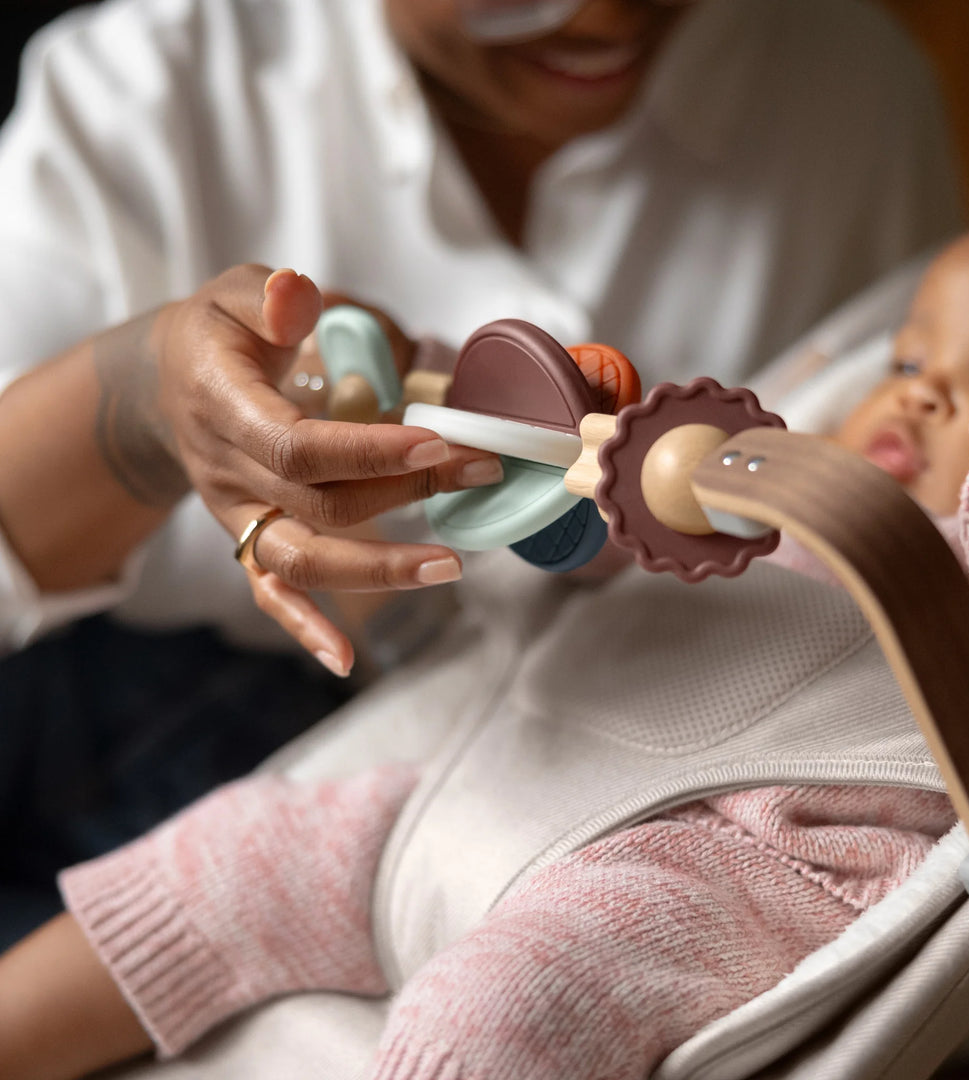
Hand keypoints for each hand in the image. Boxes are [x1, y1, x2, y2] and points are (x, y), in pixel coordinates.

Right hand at [150, 265, 500, 674]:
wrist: (169, 384)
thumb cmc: (220, 334)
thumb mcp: (236, 292)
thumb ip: (270, 297)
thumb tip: (302, 299)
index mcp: (224, 408)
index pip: (300, 448)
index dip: (369, 453)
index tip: (438, 444)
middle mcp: (228, 472)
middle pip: (320, 504)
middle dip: (407, 495)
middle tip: (481, 471)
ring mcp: (237, 516)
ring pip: (302, 559)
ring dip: (376, 569)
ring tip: (450, 567)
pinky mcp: (247, 539)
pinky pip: (269, 592)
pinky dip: (305, 628)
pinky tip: (347, 659)